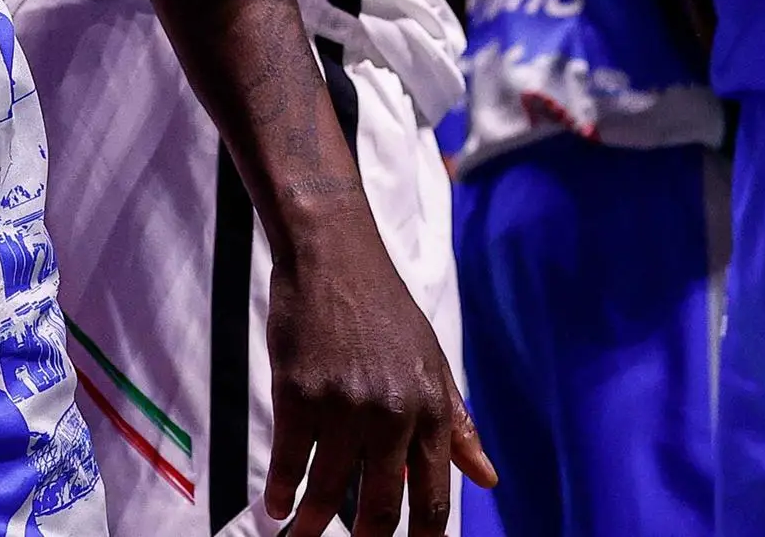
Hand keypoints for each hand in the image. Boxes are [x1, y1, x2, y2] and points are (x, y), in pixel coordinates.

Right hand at [263, 211, 495, 536]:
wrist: (334, 255)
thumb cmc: (385, 312)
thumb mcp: (434, 364)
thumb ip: (459, 425)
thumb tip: (488, 479)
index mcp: (431, 409)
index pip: (433, 497)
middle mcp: (392, 412)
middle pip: (380, 507)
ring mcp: (343, 404)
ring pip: (328, 489)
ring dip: (312, 524)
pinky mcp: (299, 392)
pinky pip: (289, 459)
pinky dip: (281, 490)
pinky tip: (276, 505)